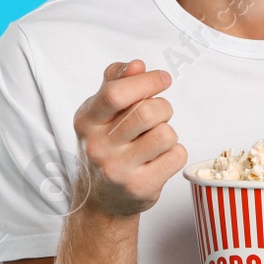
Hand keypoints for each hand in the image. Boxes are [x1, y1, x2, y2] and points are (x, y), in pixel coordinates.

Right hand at [71, 59, 186, 218]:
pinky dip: (175, 153)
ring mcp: (118, 170)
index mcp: (87, 121)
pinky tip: (159, 158)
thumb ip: (117, 81)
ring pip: (166, 134)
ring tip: (156, 139)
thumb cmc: (107, 145)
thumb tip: (137, 65)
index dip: (147, 81)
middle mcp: (98, 147)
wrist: (101, 198)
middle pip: (148, 112)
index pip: (117, 93)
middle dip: (163, 107)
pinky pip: (176, 156)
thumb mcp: (101, 111)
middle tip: (160, 114)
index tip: (163, 79)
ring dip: (169, 132)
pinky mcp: (140, 187)